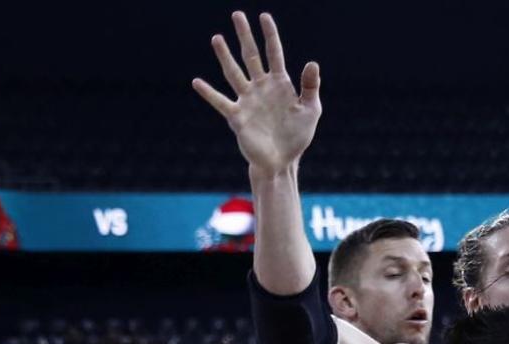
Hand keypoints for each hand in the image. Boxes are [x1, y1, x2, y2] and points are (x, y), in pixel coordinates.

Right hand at [192, 12, 320, 176]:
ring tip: (216, 37)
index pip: (274, 53)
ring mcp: (247, 101)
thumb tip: (311, 62)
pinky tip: (197, 82)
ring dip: (225, 56)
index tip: (264, 16)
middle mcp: (261, 88)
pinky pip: (220, 102)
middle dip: (244, 36)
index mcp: (280, 84)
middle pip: (251, 56)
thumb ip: (310, 87)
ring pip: (234, 73)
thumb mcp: (310, 110)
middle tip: (237, 15)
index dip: (270, 34)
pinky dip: (208, 93)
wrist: (281, 162)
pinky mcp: (237, 117)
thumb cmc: (297, 137)